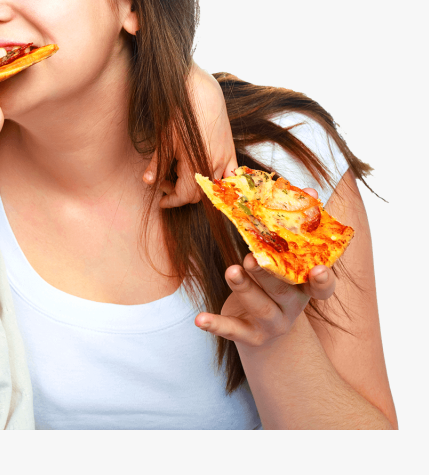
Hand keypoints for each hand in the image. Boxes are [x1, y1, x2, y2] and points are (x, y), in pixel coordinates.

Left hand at [143, 62, 237, 207]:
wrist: (202, 94)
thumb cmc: (180, 115)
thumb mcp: (164, 140)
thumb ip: (157, 164)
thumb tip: (147, 181)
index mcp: (194, 164)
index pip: (184, 196)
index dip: (171, 200)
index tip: (161, 200)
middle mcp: (212, 165)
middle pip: (197, 195)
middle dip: (180, 193)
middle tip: (165, 183)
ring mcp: (224, 159)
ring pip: (211, 187)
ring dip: (196, 188)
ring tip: (180, 177)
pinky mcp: (231, 152)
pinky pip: (229, 177)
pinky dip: (217, 181)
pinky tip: (203, 174)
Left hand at [194, 190, 336, 346]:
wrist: (265, 329)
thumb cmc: (275, 284)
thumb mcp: (286, 262)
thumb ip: (292, 229)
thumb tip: (307, 189)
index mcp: (304, 287)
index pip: (322, 287)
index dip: (323, 280)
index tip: (319, 270)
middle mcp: (292, 307)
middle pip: (284, 292)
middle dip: (269, 275)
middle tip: (252, 258)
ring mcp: (272, 323)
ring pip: (260, 307)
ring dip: (244, 289)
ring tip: (231, 270)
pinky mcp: (249, 335)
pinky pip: (232, 329)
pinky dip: (216, 324)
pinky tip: (200, 319)